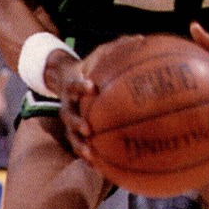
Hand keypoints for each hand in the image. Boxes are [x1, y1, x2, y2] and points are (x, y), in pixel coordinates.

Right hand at [52, 34, 143, 160]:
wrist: (66, 79)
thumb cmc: (91, 66)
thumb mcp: (101, 54)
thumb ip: (118, 48)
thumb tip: (142, 39)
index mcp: (73, 85)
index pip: (74, 85)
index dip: (81, 86)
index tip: (92, 87)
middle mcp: (68, 104)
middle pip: (68, 116)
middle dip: (76, 123)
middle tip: (88, 129)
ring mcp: (69, 121)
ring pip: (71, 136)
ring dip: (79, 146)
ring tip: (90, 156)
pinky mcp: (74, 133)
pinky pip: (80, 147)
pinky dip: (88, 158)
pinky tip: (99, 169)